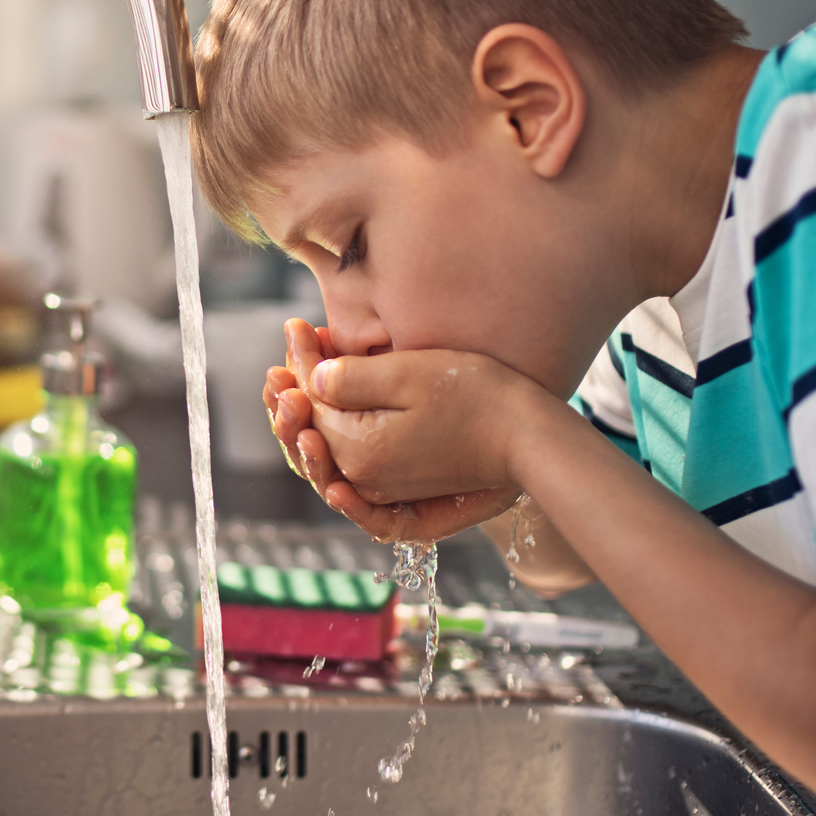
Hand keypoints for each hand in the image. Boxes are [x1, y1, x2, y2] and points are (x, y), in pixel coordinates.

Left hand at [266, 323, 529, 543]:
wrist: (527, 437)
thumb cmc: (476, 396)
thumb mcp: (407, 374)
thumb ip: (350, 378)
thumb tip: (309, 380)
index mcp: (358, 449)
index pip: (310, 400)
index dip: (300, 360)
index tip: (297, 325)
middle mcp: (362, 478)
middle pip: (309, 430)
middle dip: (294, 388)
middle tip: (287, 351)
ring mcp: (381, 488)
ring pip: (325, 452)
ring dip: (304, 418)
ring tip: (292, 385)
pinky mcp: (401, 490)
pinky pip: (349, 476)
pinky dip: (328, 455)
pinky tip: (317, 441)